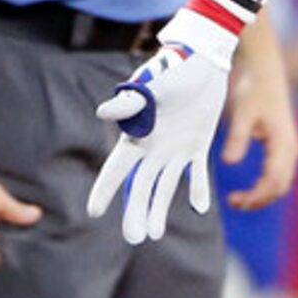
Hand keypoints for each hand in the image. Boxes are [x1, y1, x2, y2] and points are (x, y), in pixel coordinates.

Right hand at [89, 5, 235, 242]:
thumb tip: (104, 113)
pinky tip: (199, 208)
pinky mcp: (197, 144)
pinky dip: (197, 189)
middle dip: (136, 212)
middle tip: (134, 239)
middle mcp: (153, 146)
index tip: (93, 212)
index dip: (105, 189)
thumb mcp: (152, 86)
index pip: (117, 168)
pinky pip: (196, 172)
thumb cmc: (173, 69)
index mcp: (138, 135)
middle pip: (141, 186)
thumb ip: (131, 102)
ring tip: (152, 235)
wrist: (204, 58)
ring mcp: (175, 147)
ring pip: (164, 185)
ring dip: (157, 209)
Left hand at [222, 58, 297, 209]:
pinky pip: (279, 174)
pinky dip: (266, 186)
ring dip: (263, 195)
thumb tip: (229, 162)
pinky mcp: (284, 146)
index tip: (236, 201)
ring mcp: (289, 148)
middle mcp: (291, 148)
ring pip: (282, 182)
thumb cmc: (254, 90)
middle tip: (235, 204)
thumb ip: (237, 137)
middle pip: (281, 186)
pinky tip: (250, 188)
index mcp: (283, 142)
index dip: (256, 195)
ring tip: (240, 200)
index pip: (274, 179)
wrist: (265, 72)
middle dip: (260, 200)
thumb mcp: (242, 113)